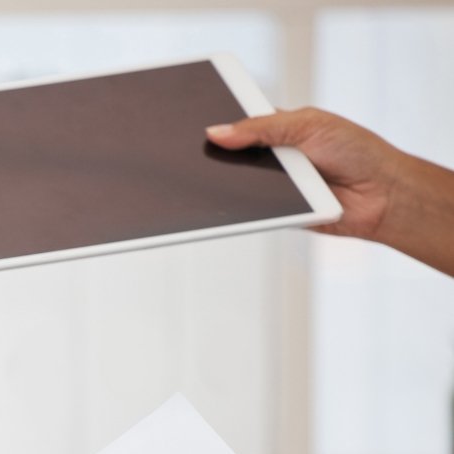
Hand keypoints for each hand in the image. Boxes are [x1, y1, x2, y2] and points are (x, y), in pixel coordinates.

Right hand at [206, 107, 453, 276]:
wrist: (383, 196)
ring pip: (234, 183)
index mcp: (278, 127)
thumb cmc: (358, 151)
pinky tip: (232, 201)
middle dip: (215, 154)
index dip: (216, 120)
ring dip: (226, 182)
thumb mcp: (307, 125)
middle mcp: (272, 155)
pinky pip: (246, 209)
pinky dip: (239, 206)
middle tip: (194, 152)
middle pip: (230, 154)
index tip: (192, 122)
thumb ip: (261, 127)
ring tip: (210, 176)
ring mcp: (272, 184)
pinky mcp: (273, 211)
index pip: (238, 121)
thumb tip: (216, 132)